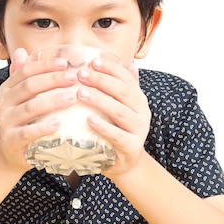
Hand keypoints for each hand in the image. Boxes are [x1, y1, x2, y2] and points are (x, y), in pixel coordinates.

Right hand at [0, 47, 79, 173]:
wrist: (7, 153)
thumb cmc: (21, 121)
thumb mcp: (19, 98)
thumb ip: (22, 76)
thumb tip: (21, 50)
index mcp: (8, 89)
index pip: (26, 71)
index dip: (45, 65)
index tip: (65, 63)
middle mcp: (4, 102)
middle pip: (29, 86)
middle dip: (53, 80)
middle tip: (74, 78)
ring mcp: (6, 121)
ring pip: (30, 107)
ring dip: (52, 101)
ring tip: (72, 98)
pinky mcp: (12, 140)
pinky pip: (27, 133)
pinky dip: (42, 128)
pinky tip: (57, 124)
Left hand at [75, 59, 151, 177]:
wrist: (125, 162)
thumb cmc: (118, 129)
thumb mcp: (121, 106)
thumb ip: (123, 86)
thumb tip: (129, 62)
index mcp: (139, 98)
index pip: (126, 78)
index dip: (110, 68)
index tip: (92, 61)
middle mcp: (142, 112)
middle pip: (123, 91)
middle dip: (101, 81)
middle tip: (81, 75)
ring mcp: (139, 130)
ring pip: (120, 111)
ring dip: (99, 100)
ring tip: (80, 93)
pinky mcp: (131, 147)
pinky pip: (117, 136)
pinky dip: (103, 127)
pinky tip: (88, 120)